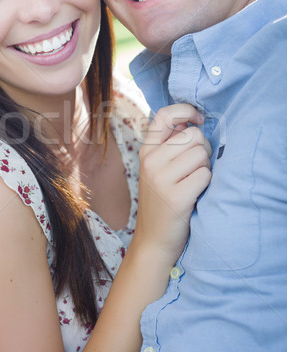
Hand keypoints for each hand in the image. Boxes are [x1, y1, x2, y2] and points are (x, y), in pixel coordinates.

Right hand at [135, 104, 211, 263]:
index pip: (164, 115)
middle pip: (192, 135)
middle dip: (203, 148)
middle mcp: (150, 162)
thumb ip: (170, 145)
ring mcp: (161, 179)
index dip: (185, 111)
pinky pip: (205, 175)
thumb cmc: (162, 201)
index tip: (197, 120)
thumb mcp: (157, 169)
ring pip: (201, 154)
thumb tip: (193, 121)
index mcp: (146, 151)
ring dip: (205, 167)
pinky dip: (207, 183)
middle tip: (197, 165)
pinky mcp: (176, 197)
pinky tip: (196, 194)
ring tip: (194, 181)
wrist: (153, 241)